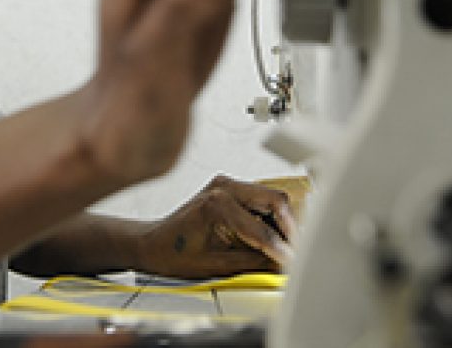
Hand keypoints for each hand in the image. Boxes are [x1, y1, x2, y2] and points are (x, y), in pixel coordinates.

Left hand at [134, 175, 298, 278]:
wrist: (152, 242)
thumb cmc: (173, 252)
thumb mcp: (215, 265)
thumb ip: (252, 264)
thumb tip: (281, 267)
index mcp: (217, 204)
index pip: (262, 229)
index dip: (282, 250)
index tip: (293, 264)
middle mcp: (224, 187)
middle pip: (277, 200)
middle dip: (292, 228)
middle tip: (298, 251)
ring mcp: (227, 184)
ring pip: (273, 197)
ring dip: (284, 221)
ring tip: (287, 246)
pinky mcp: (230, 187)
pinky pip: (262, 198)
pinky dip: (273, 217)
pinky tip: (273, 237)